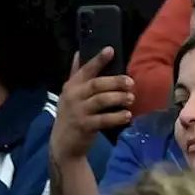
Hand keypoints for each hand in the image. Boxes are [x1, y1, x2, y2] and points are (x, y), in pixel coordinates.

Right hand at [49, 49, 133, 163]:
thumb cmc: (72, 114)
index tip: (110, 50)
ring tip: (131, 98)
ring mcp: (78, 112)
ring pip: (101, 101)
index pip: (85, 69)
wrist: (63, 144)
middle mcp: (73, 96)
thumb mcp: (70, 93)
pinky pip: (103, 120)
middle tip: (131, 82)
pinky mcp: (84, 126)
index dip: (98, 60)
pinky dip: (117, 117)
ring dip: (118, 98)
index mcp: (72, 86)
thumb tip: (79, 52)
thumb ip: (77, 74)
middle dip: (115, 82)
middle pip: (96, 84)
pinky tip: (127, 115)